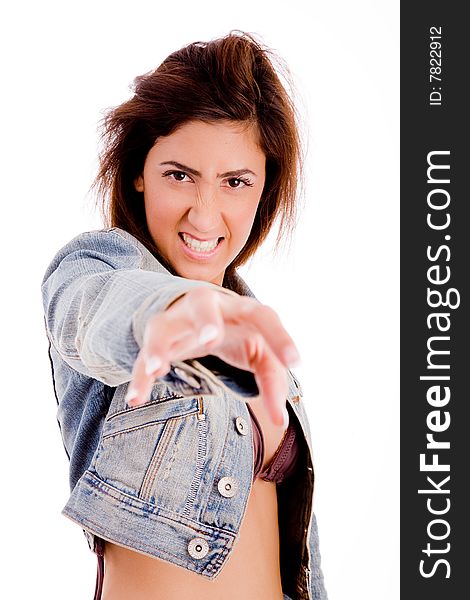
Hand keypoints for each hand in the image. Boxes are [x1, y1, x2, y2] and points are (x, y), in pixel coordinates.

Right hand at [125, 287, 299, 426]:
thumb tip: (280, 423)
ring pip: (164, 327)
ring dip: (158, 346)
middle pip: (204, 304)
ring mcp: (178, 320)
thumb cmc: (236, 333)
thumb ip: (272, 382)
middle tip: (211, 336)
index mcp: (241, 310)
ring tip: (155, 369)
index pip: (264, 315)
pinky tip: (136, 398)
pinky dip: (139, 376)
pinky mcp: (158, 337)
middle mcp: (208, 308)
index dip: (280, 336)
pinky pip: (145, 356)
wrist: (198, 312)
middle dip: (206, 318)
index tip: (295, 362)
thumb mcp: (259, 353)